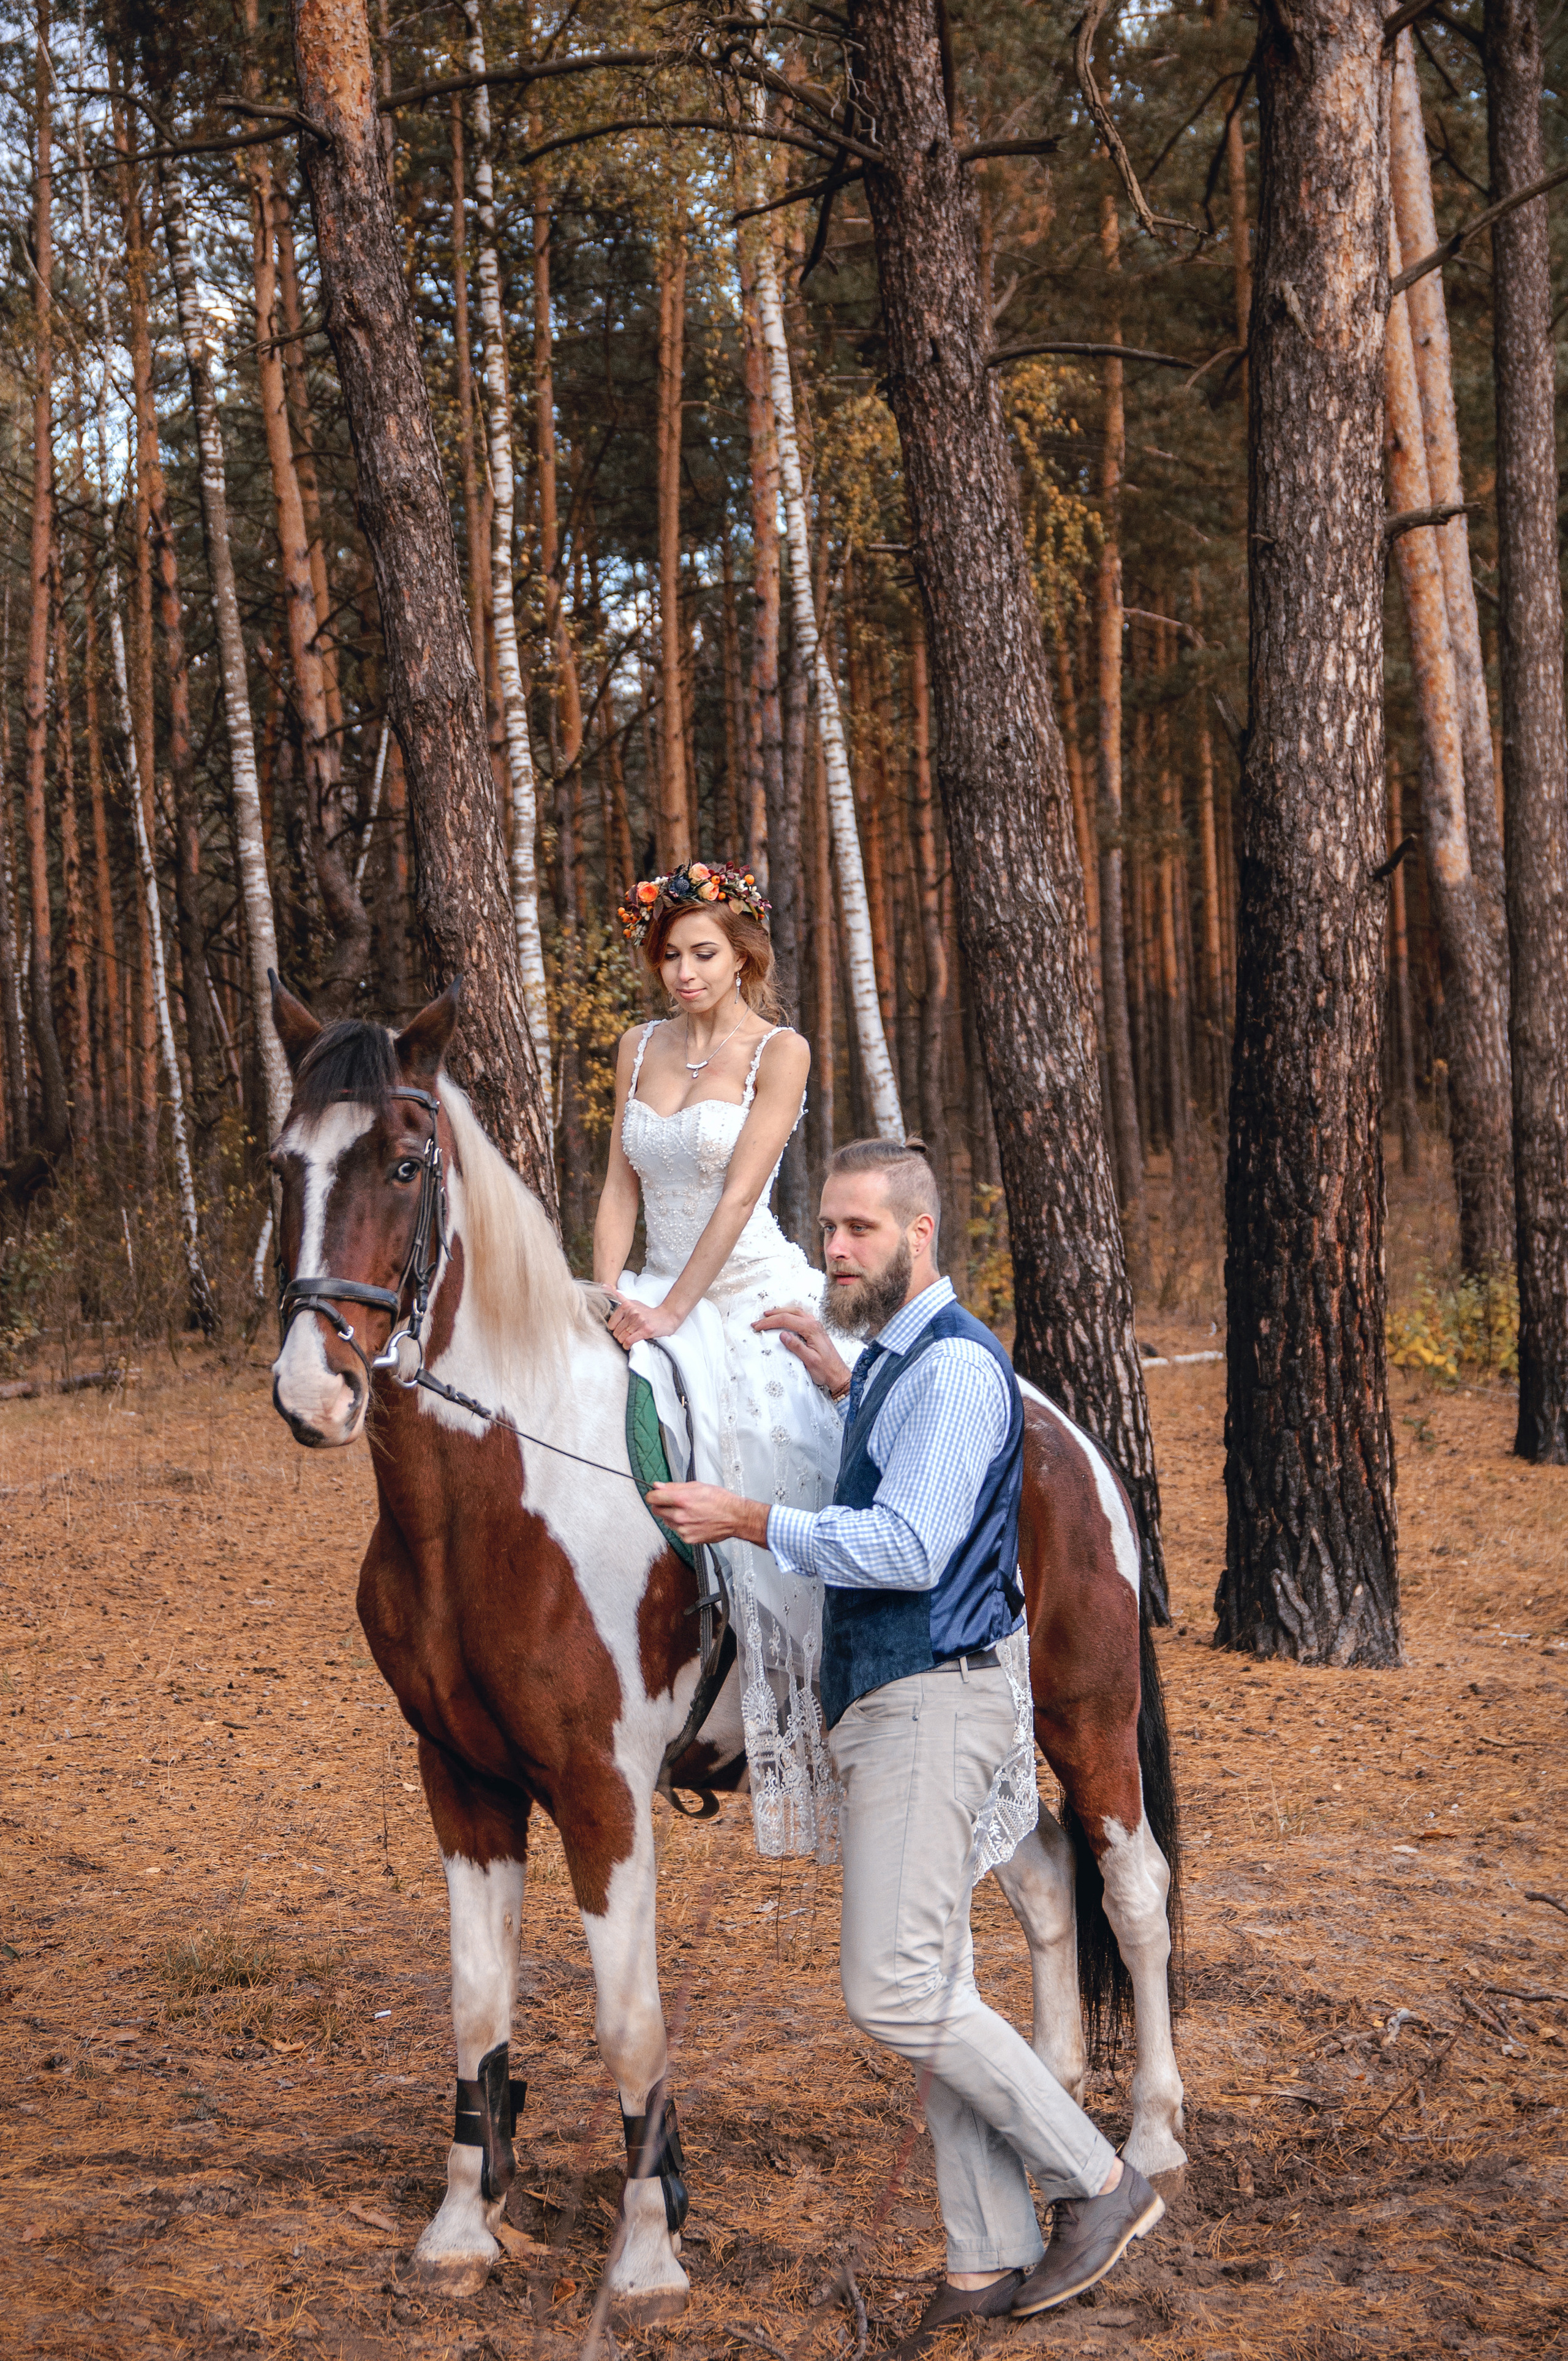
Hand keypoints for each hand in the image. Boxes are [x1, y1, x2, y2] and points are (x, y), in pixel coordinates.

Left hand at [604, 1291, 680, 1351]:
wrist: (667, 1317)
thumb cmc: (648, 1312)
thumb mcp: (633, 1302)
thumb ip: (618, 1296)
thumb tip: (603, 1285)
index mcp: (627, 1305)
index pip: (611, 1323)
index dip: (614, 1329)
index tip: (620, 1329)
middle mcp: (633, 1312)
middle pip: (616, 1332)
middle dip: (619, 1336)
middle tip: (626, 1335)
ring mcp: (639, 1321)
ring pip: (622, 1337)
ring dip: (624, 1342)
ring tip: (629, 1339)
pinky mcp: (645, 1330)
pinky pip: (629, 1341)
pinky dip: (628, 1345)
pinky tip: (630, 1344)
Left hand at [644, 1482, 770, 1549]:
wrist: (734, 1517)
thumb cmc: (720, 1500)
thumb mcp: (697, 1486)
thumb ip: (674, 1487)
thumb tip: (658, 1486)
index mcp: (682, 1500)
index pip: (653, 1498)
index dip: (653, 1495)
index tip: (655, 1495)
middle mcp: (680, 1516)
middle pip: (657, 1511)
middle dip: (662, 1505)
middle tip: (674, 1502)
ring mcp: (683, 1529)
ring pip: (666, 1521)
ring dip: (672, 1516)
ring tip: (688, 1512)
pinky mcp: (688, 1538)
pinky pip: (677, 1531)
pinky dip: (681, 1526)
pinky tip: (693, 1521)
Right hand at [754, 1305, 852, 1398]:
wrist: (838, 1374)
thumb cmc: (826, 1369)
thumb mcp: (809, 1360)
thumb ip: (796, 1347)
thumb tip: (783, 1335)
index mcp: (812, 1329)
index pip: (786, 1320)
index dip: (769, 1322)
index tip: (758, 1326)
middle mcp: (814, 1325)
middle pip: (791, 1312)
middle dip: (773, 1315)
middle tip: (760, 1320)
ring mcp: (816, 1326)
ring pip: (796, 1312)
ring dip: (782, 1312)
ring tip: (769, 1315)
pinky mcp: (816, 1330)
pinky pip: (801, 1317)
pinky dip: (790, 1315)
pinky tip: (785, 1318)